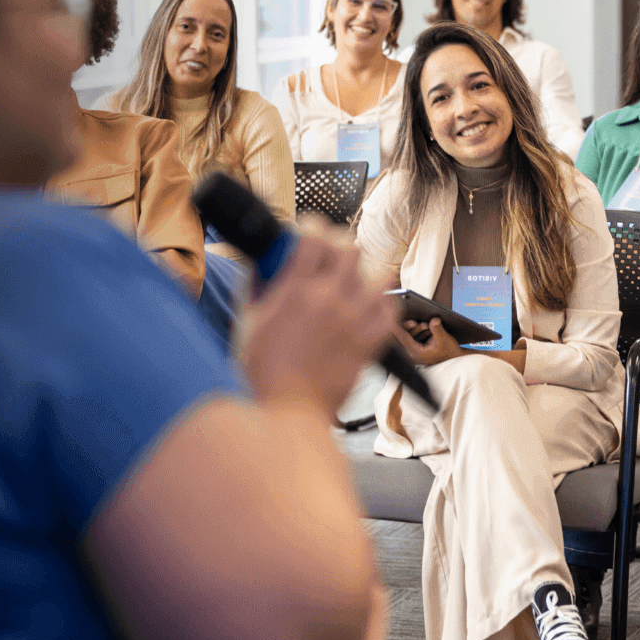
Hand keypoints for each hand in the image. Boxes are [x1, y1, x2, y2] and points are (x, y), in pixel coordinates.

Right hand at [238, 218, 396, 412]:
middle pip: (350, 249)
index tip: (310, 233)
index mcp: (295, 291)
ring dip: (364, 276)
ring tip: (352, 285)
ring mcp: (353, 321)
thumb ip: (257, 288)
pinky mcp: (370, 343)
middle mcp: (329, 299)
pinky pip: (390, 311)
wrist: (289, 412)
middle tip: (330, 257)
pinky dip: (383, 306)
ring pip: (377, 276)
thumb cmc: (264, 374)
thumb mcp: (249, 322)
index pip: (314, 236)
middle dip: (339, 246)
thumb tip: (262, 265)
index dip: (313, 228)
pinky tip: (369, 309)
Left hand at [393, 317, 464, 366]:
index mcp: (415, 352)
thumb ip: (438, 329)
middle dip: (408, 326)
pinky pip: (411, 335)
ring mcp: (413, 350)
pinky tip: (425, 327)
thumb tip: (434, 320)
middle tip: (414, 321)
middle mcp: (411, 352)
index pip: (402, 338)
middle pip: (402, 336)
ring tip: (425, 325)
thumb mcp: (445, 339)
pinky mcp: (416, 346)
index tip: (393, 318)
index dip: (398, 327)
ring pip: (407, 335)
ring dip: (414, 328)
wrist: (454, 357)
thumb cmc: (449, 351)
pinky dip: (417, 330)